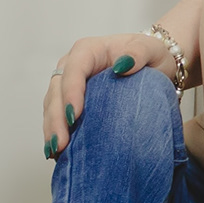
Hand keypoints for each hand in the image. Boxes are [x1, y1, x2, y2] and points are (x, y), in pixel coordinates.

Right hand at [43, 32, 171, 158]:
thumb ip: (139, 53)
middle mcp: (72, 65)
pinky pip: (57, 116)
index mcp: (88, 50)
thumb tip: (123, 65)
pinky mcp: (69, 100)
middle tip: (61, 143)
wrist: (151, 64)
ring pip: (52, 106)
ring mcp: (68, 83)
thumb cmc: (150, 54)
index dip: (71, 92)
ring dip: (52, 129)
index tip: (74, 115)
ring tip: (56, 151)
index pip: (75, 69)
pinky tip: (58, 153)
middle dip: (56, 118)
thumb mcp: (150, 49)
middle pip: (57, 90)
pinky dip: (56, 133)